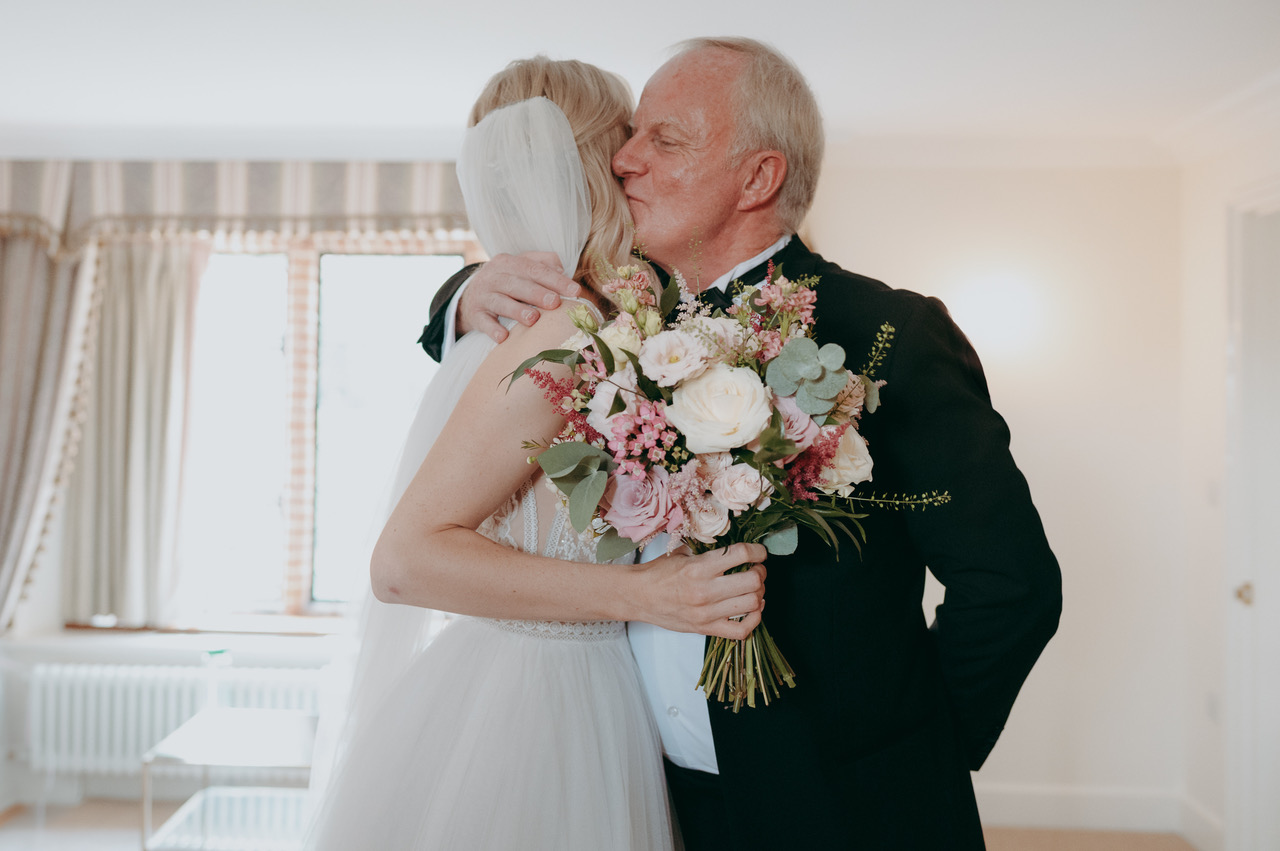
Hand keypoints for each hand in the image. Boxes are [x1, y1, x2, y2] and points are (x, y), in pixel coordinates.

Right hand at [457, 252, 581, 342]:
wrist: (470, 297)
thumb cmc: (506, 282)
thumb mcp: (520, 268)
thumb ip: (542, 264)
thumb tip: (561, 269)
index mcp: (508, 263)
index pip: (534, 269)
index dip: (555, 280)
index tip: (575, 291)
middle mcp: (494, 276)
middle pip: (517, 283)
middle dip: (537, 293)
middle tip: (555, 303)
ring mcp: (483, 296)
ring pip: (500, 302)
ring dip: (516, 310)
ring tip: (533, 319)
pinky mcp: (475, 314)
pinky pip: (483, 322)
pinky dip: (492, 329)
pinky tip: (503, 337)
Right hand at [632, 543, 767, 639]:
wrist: (638, 597)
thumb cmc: (658, 573)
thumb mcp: (681, 554)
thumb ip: (707, 551)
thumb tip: (732, 547)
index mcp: (699, 567)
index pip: (741, 554)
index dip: (757, 551)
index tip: (759, 552)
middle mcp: (705, 591)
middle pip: (753, 581)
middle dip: (760, 573)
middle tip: (756, 570)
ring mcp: (707, 613)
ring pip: (752, 604)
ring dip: (759, 593)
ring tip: (753, 588)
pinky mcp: (706, 629)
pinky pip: (741, 630)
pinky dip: (754, 619)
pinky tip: (752, 609)